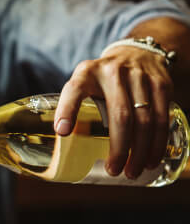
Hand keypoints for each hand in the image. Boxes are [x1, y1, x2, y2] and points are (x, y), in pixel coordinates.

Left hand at [54, 45, 172, 178]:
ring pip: (144, 119)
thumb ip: (74, 107)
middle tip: (114, 170)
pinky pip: (162, 117)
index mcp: (86, 73)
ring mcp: (140, 76)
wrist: (136, 52)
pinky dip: (158, 142)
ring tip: (133, 171)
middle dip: (118, 148)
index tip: (63, 132)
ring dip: (140, 150)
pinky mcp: (161, 83)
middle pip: (119, 115)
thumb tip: (61, 144)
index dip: (67, 110)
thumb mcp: (83, 84)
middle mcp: (113, 72)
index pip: (74, 90)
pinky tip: (151, 159)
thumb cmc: (101, 80)